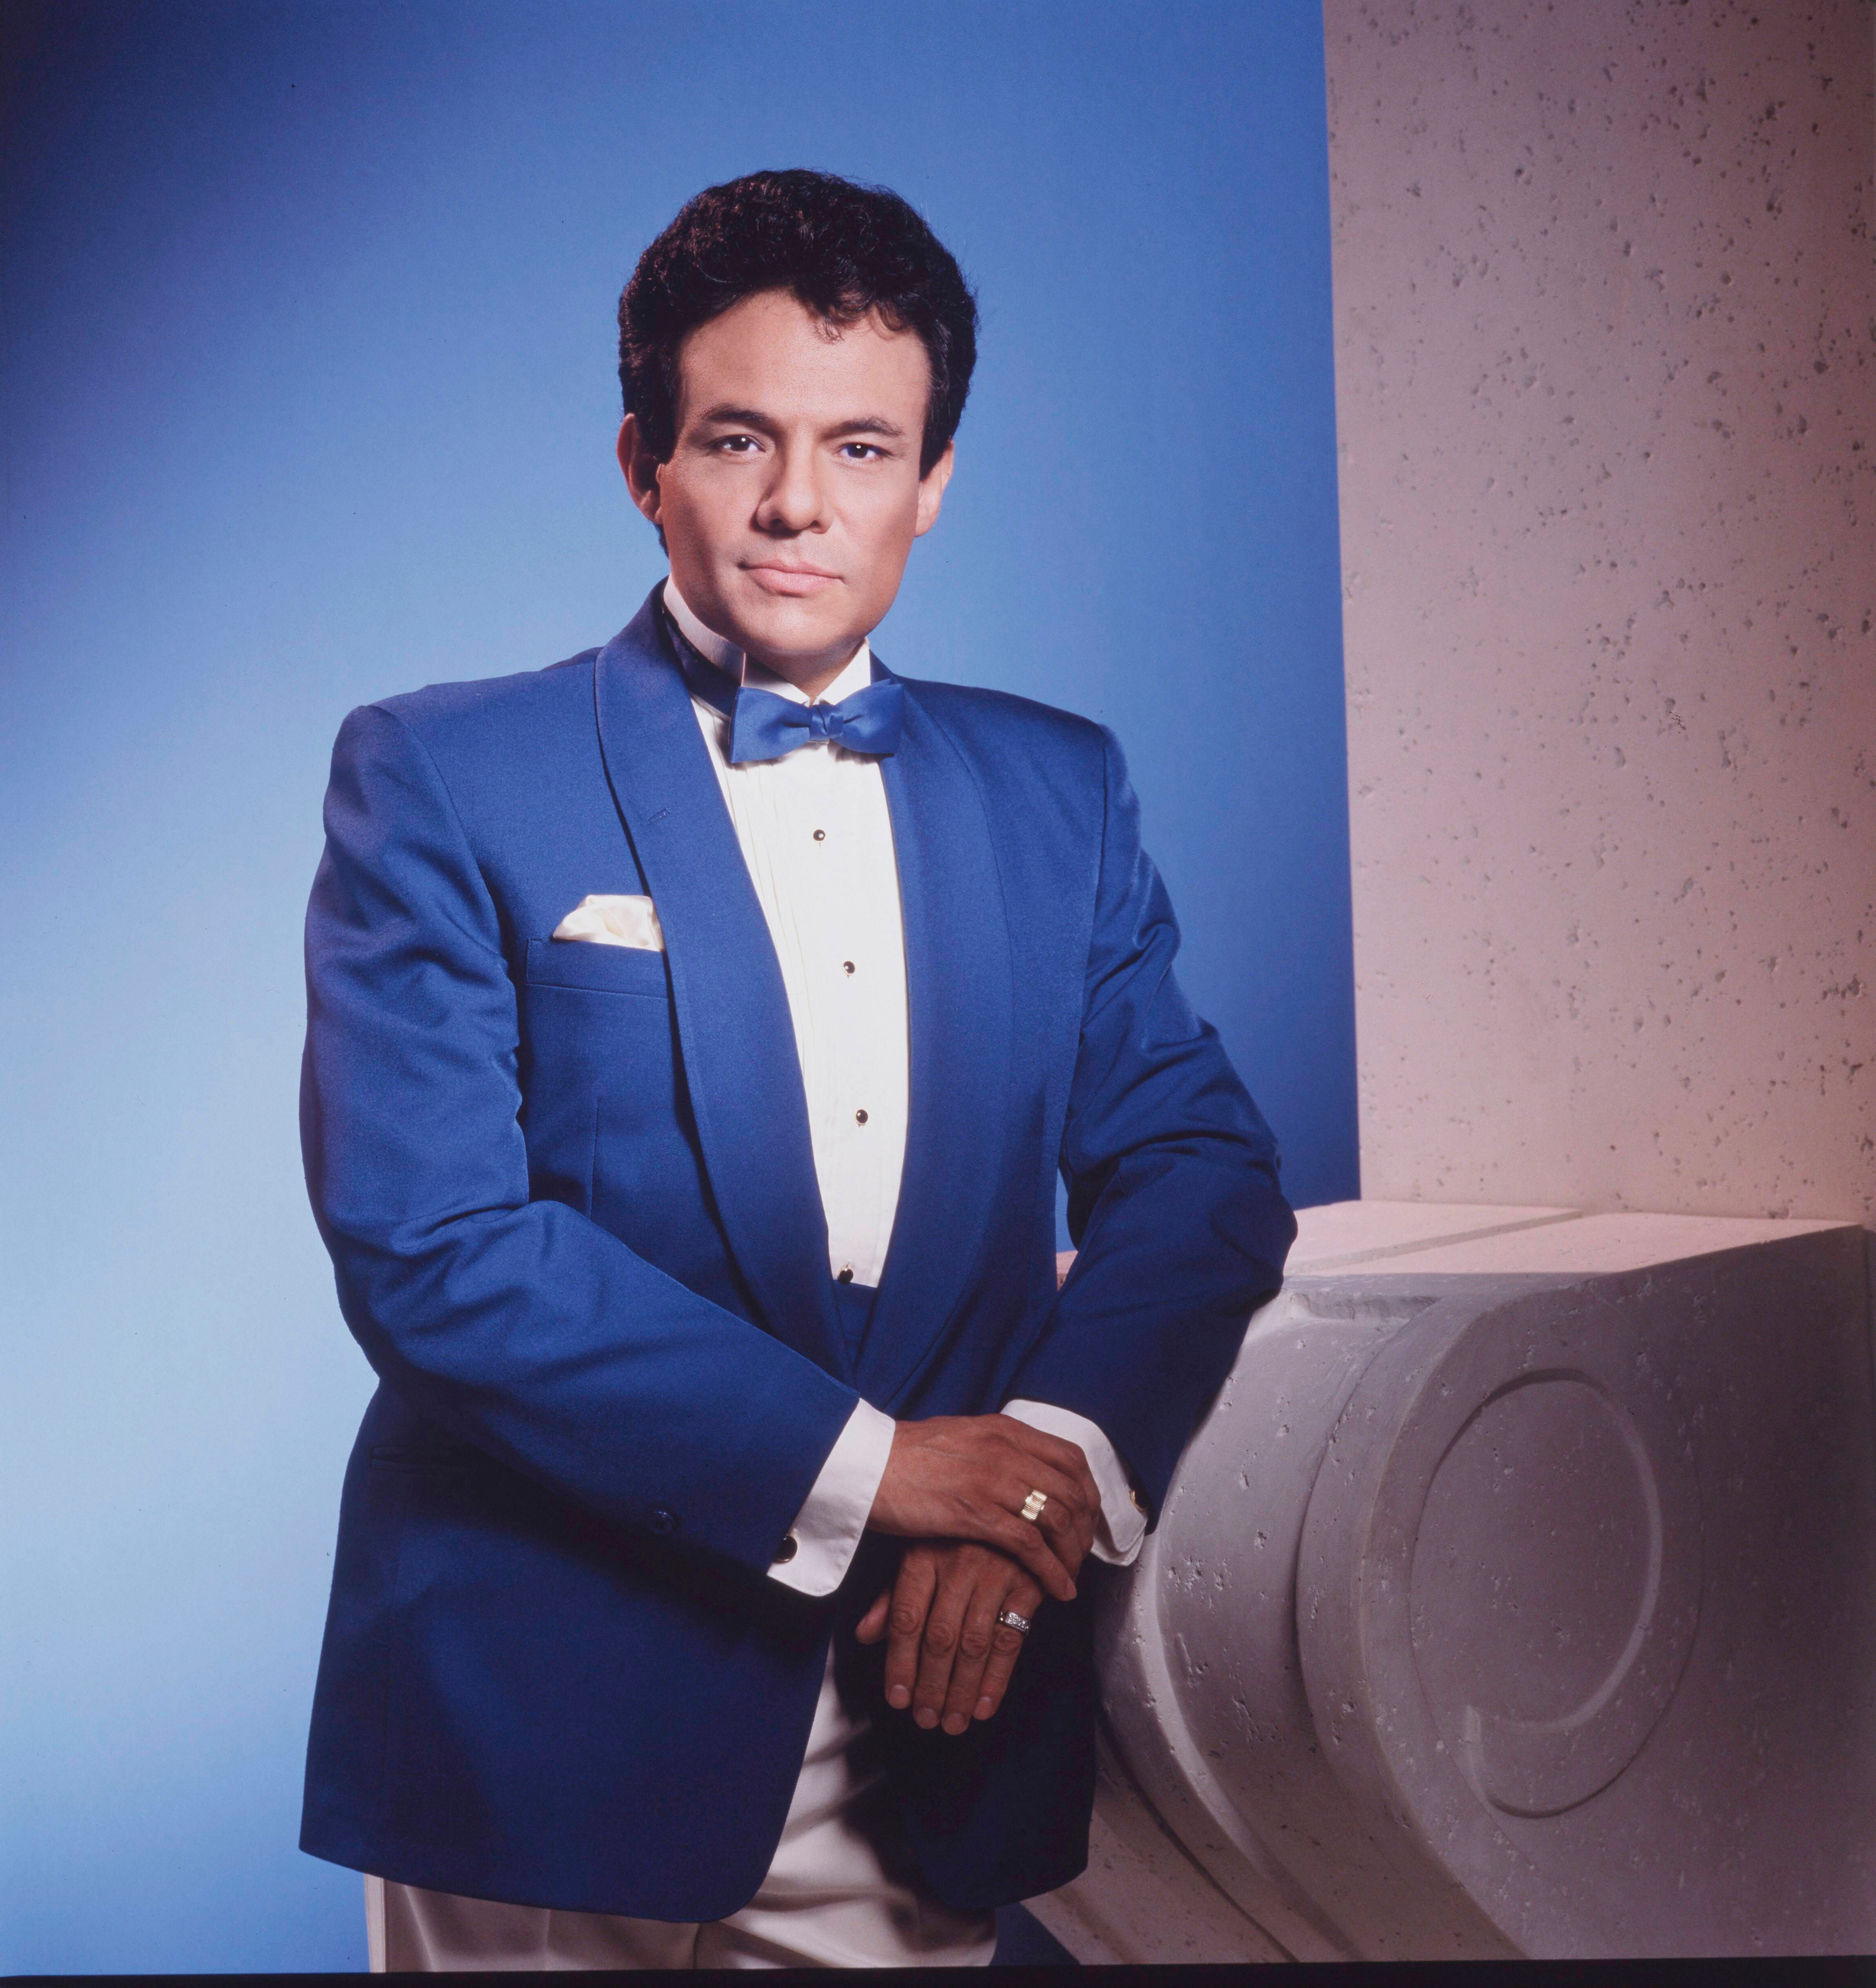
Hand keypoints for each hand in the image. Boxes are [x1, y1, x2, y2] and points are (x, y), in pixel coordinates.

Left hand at [856, 1541, 1042, 1733]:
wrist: (1020, 1510)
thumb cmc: (958, 1539)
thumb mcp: (920, 1555)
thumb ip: (894, 1597)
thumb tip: (865, 1636)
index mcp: (924, 1555)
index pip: (907, 1618)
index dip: (900, 1663)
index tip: (897, 1699)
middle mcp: (959, 1564)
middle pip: (940, 1637)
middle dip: (931, 1685)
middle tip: (926, 1719)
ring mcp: (996, 1573)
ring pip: (974, 1645)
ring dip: (962, 1691)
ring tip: (952, 1722)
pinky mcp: (1028, 1585)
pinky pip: (1010, 1641)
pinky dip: (997, 1679)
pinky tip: (985, 1707)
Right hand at [867, 1413, 1098, 1601]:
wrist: (866, 1463)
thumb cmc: (906, 1455)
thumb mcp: (961, 1437)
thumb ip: (993, 1448)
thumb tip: (1016, 1464)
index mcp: (1004, 1429)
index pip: (1070, 1456)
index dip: (1087, 1489)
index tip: (1087, 1516)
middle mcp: (1006, 1450)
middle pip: (1071, 1489)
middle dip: (1085, 1527)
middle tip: (1082, 1554)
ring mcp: (993, 1480)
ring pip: (1057, 1517)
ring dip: (1072, 1553)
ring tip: (1070, 1576)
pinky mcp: (975, 1514)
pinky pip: (1030, 1545)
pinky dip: (1051, 1570)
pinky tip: (1057, 1589)